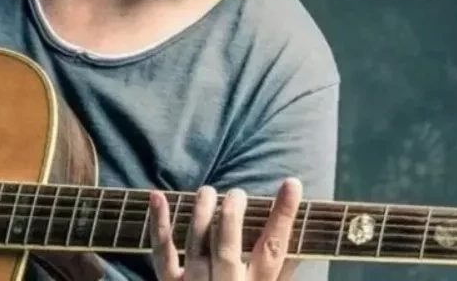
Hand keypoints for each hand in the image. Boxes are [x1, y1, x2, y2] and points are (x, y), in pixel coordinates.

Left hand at [149, 178, 302, 280]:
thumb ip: (280, 275)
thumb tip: (298, 246)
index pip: (273, 249)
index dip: (283, 215)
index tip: (292, 184)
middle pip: (228, 246)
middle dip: (232, 214)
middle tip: (238, 193)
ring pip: (198, 244)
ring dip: (202, 212)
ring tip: (208, 191)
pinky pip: (162, 253)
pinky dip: (158, 223)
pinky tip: (157, 195)